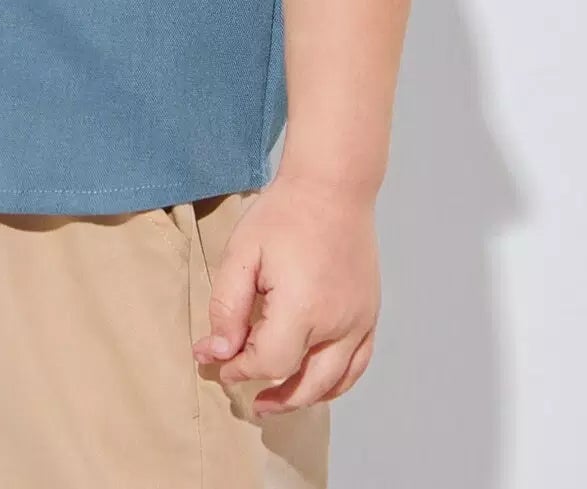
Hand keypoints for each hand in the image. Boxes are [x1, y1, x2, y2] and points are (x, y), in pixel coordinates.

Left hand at [190, 176, 380, 412]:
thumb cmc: (284, 214)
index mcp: (303, 308)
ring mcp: (360, 321)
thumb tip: (215, 352)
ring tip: (276, 399)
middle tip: (246, 397)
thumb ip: (227, 307)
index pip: (270, 362)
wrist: (332, 186)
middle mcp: (338, 323)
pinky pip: (357, 364)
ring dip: (304, 397)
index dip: (239, 369)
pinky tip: (314, 382)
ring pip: (334, 382)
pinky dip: (336, 381)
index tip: (216, 362)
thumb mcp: (242, 254)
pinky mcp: (370, 314)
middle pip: (305, 384)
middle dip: (272, 395)